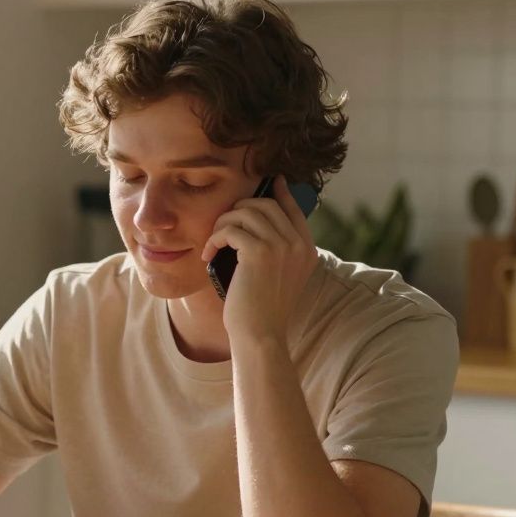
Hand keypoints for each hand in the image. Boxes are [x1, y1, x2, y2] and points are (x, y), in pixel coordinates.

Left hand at [201, 175, 317, 345]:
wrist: (260, 336)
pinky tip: (208, 255)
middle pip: (265, 204)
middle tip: (222, 229)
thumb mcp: (278, 277)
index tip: (270, 181)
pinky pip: (230, 229)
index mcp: (307, 250)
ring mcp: (281, 246)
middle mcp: (298, 244)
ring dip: (222, 225)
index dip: (280, 192)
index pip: (293, 209)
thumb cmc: (261, 311)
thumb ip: (277, 251)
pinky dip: (214, 239)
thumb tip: (257, 222)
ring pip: (245, 213)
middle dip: (238, 211)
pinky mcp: (259, 252)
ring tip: (213, 244)